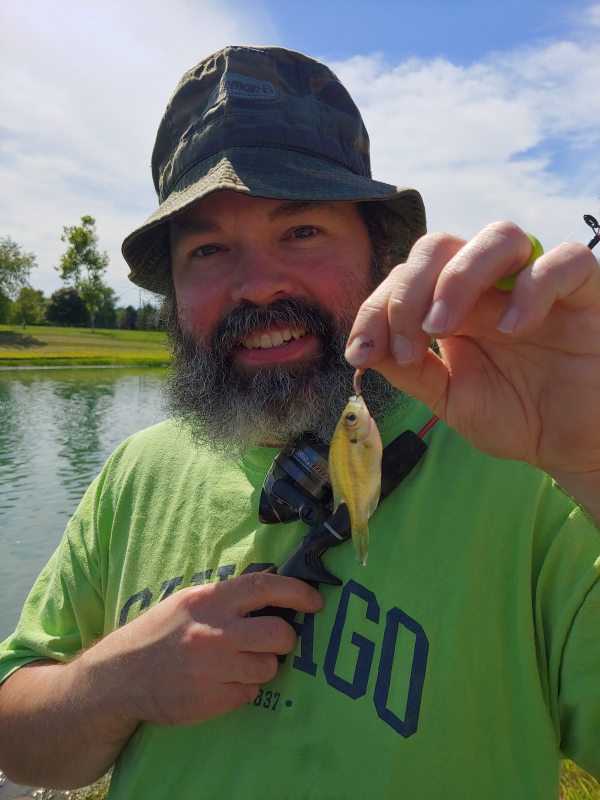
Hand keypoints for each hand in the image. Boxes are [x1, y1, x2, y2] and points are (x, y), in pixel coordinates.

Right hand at [78, 572, 323, 727]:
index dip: (298, 592)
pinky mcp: (211, 700)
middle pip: (279, 633)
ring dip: (263, 665)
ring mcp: (213, 668)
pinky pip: (250, 693)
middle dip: (285, 638)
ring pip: (269, 667)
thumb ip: (226, 598)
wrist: (120, 678)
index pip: (265, 587)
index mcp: (209, 600)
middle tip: (274, 640)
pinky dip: (244, 688)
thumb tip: (274, 594)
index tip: (316, 601)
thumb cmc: (159, 633)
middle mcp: (214, 632)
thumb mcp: (188, 602)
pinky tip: (223, 682)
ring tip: (241, 662)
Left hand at [346, 222, 599, 509]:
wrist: (574, 445)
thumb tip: (363, 347)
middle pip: (440, 245)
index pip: (405, 277)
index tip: (360, 351)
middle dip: (408, 290)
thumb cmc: (517, 417)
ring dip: (459, 277)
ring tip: (442, 328)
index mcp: (455, 306)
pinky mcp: (585, 294)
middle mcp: (491, 287)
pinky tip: (512, 329)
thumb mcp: (450, 399)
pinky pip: (566, 262)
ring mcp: (537, 285)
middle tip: (408, 345)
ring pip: (498, 235)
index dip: (375, 307)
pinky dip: (534, 287)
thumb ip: (411, 372)